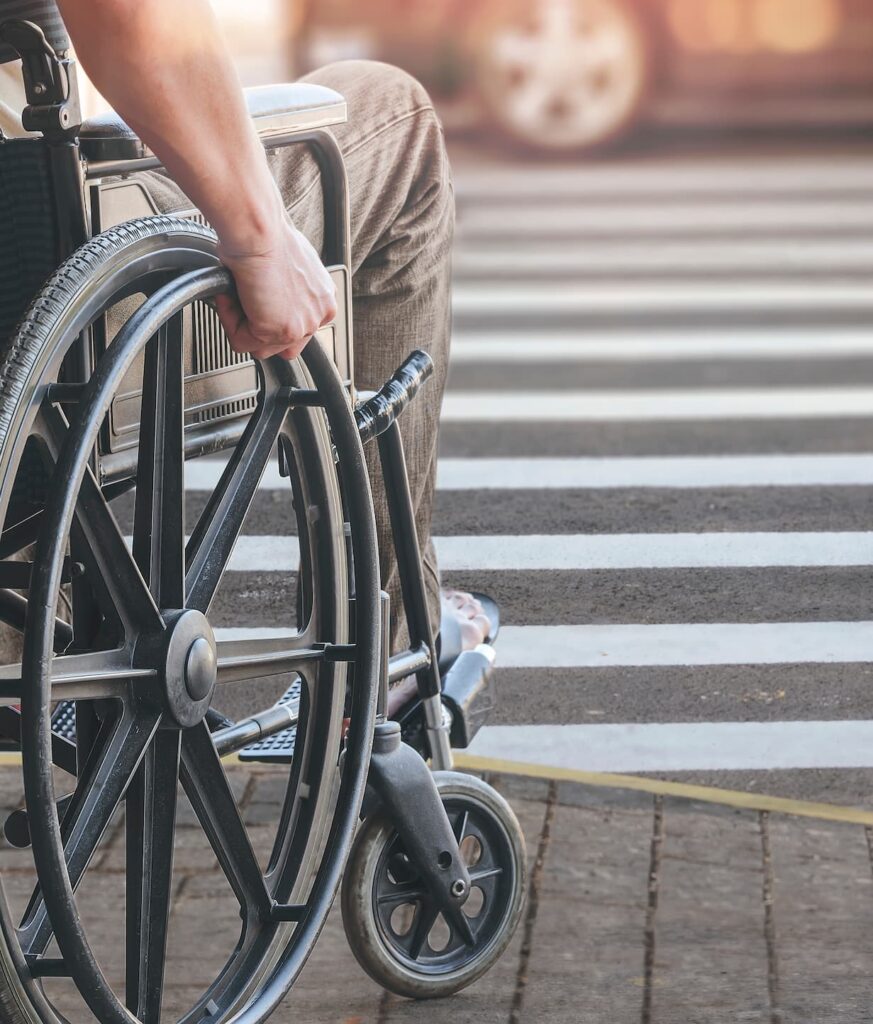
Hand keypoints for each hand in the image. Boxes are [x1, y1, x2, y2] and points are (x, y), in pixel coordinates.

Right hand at [215, 213, 336, 361]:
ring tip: (238, 294)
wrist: (260, 231)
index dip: (269, 316)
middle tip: (243, 299)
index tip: (255, 297)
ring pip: (261, 347)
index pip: (297, 329)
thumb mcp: (287, 264)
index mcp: (323, 299)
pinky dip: (229, 321)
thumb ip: (285, 289)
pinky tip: (233, 296)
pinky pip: (242, 343)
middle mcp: (319, 315)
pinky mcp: (280, 331)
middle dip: (257, 326)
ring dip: (241, 324)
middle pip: (283, 345)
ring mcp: (302, 326)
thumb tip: (267, 297)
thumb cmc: (267, 235)